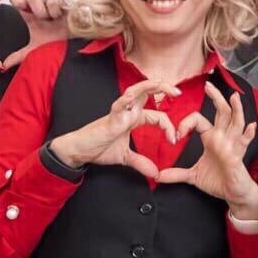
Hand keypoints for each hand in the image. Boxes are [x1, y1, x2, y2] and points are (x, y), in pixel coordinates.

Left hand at [0, 0, 71, 69]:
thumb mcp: (35, 47)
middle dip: (18, 0)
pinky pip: (51, 0)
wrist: (76, 38)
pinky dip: (54, 12)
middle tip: (25, 10)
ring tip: (49, 20)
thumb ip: (19, 55)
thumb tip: (4, 65)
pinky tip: (59, 16)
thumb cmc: (58, 37)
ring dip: (40, 12)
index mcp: (26, 8)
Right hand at [50, 79, 180, 179]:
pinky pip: (117, 107)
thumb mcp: (125, 158)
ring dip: (147, 87)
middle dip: (163, 88)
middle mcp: (128, 112)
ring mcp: (119, 113)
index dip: (169, 126)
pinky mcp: (109, 119)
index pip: (157, 116)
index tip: (173, 140)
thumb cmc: (98, 149)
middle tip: (178, 92)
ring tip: (160, 83)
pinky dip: (124, 101)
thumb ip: (141, 163)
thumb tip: (155, 174)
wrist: (79, 151)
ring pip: (134, 93)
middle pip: (147, 94)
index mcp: (133, 119)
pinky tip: (131, 96)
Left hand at [157, 82, 257, 217]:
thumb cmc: (218, 181)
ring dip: (236, 110)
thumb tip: (159, 176)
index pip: (199, 120)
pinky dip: (248, 135)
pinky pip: (244, 144)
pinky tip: (251, 126)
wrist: (233, 193)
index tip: (177, 134)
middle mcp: (223, 138)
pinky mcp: (238, 157)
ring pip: (236, 122)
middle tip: (208, 85)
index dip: (186, 123)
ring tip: (235, 97)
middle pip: (222, 112)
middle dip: (216, 98)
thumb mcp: (193, 176)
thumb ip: (176, 174)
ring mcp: (232, 146)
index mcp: (212, 138)